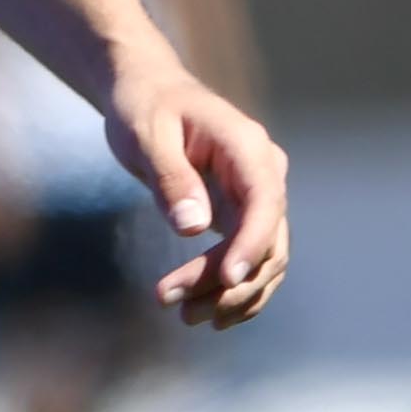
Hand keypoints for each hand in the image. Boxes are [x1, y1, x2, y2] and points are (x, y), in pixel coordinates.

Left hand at [106, 58, 290, 325]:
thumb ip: (170, 178)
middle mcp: (264, 173)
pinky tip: (208, 312)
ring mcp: (258, 197)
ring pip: (263, 258)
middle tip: (181, 310)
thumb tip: (193, 227)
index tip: (229, 279)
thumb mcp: (146, 134)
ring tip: (186, 317)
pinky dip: (233, 289)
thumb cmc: (144, 107)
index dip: (253, 243)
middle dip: (230, 282)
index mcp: (247, 147)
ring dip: (232, 295)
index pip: (266, 201)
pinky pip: (250, 258)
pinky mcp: (242, 215)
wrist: (147, 94)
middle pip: (267, 239)